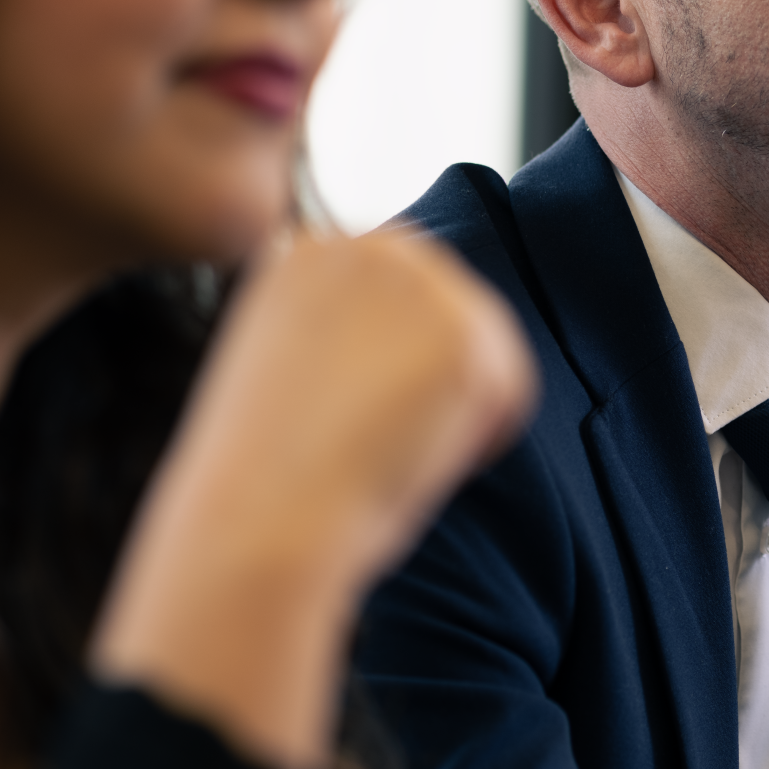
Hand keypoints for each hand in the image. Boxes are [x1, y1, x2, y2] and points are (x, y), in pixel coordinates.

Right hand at [92, 227, 537, 768]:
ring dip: (457, 411)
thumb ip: (347, 328)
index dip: (397, 362)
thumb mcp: (291, 362)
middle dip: (436, 380)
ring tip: (386, 449)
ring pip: (491, 350)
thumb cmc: (265, 473)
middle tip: (374, 439)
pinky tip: (413, 458)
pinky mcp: (466, 336)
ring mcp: (422, 285)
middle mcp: (371, 247)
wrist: (258, 521)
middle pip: (458, 310)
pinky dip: (479, 441)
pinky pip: (511, 392)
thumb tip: (413, 344)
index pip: (405, 288)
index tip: (354, 413)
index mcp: (313, 251)